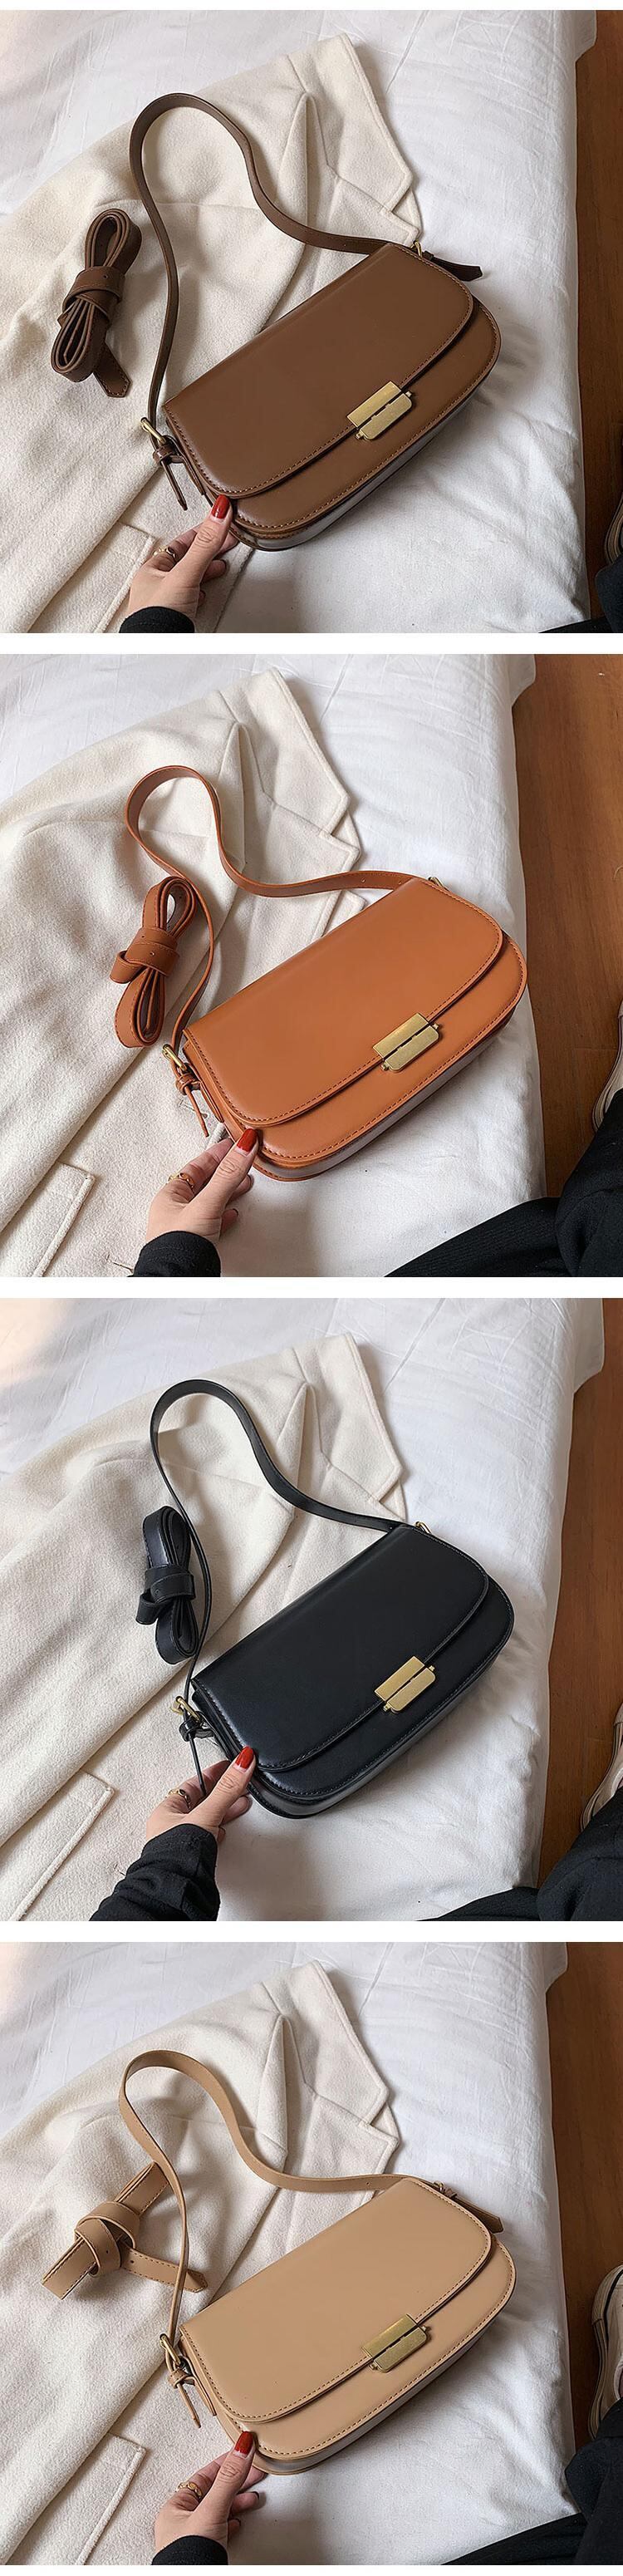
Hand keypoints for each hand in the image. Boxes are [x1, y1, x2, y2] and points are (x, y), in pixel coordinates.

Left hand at [128, 499, 236, 622]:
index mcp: (151, 570)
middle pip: (186, 561)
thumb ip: (204, 545)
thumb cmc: (158, 617)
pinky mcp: (174, 618)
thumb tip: (218, 513)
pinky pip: (190, 598)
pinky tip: (206, 594)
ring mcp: (164, 603)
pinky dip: (201, 592)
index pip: (179, 544)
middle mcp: (155, 585)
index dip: (201, 533)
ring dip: (206, 572)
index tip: (218, 525)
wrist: (157, 652)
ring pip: (189, 580)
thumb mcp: (185, 574)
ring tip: (222, 566)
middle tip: (227, 543)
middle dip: (208, 552)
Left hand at [145, 1132, 258, 1245]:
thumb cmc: (178, 1246)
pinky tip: (233, 1214)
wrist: (176, 1281)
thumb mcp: (206, 1204)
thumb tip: (242, 1147)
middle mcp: (175, 1211)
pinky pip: (212, 1222)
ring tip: (244, 1183)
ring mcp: (185, 1228)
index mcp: (169, 1196)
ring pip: (210, 1202)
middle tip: (242, 1160)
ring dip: (228, 1192)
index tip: (232, 1144)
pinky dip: (225, 1214)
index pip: (195, 1166)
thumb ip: (227, 1175)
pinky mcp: (195, 1244)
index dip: (216, 1153)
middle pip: (203, 1183)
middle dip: (225, 1171)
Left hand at [145, 1751, 255, 1847]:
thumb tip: (241, 1763)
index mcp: (167, 1810)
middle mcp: (171, 1826)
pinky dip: (218, 1831)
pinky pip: (207, 1837)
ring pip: (206, 1820)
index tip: (228, 1765)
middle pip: (202, 1801)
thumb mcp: (206, 1814)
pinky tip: (224, 1832)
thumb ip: (226, 1789)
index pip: (193, 1784)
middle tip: (240, 1783)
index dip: (212, 1774)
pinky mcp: (192, 1857)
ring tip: (241, 1804)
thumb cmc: (176, 1854)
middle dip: (224, 1792)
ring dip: (224, 1811)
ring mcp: (181, 1843)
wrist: (177, 1887)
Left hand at [154, 2436, 265, 2555]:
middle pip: (213, 2492)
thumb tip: (241, 2448)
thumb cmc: (189, 2558)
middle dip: (236, 2482)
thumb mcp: (211, 2512)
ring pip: (219, 2512)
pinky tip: (239, 2522)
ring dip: (237, 2502)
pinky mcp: (204, 2553)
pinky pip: (221, 2530)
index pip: (204, 2476)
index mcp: (175, 2508)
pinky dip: (233, 2522)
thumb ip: (228, 2480)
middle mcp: (181, 2522)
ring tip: (254, 2496)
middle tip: (256, 2472)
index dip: (225, 2462)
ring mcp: (193, 2539)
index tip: (243, 2452)